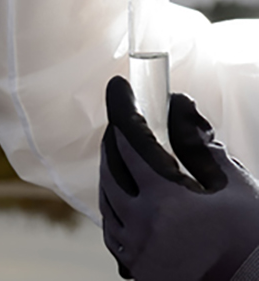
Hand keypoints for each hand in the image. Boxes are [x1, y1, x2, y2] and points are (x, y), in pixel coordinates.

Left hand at [100, 76, 258, 280]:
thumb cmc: (251, 240)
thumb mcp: (233, 188)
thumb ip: (201, 145)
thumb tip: (179, 107)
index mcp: (165, 202)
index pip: (131, 143)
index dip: (123, 111)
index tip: (119, 88)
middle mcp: (141, 227)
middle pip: (111, 169)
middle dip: (114, 139)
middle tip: (122, 119)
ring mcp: (135, 252)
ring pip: (107, 201)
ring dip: (111, 171)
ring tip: (122, 151)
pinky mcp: (136, 269)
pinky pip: (112, 231)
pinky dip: (114, 206)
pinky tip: (123, 193)